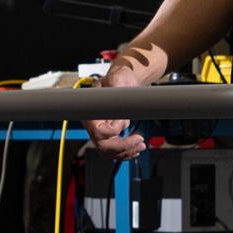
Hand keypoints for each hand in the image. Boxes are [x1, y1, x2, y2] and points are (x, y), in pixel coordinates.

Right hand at [88, 41, 166, 155]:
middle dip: (123, 147)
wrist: (122, 82)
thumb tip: (118, 106)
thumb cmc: (117, 80)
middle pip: (103, 146)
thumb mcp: (117, 80)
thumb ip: (116, 89)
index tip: (126, 123)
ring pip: (109, 152)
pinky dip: (126, 152)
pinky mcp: (109, 135)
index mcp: (91, 112)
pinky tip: (136, 148)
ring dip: (126, 152)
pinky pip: (114, 150)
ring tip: (141, 145)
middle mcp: (93, 125)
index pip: (97, 132)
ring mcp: (101, 131)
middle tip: (140, 141)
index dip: (112, 132)